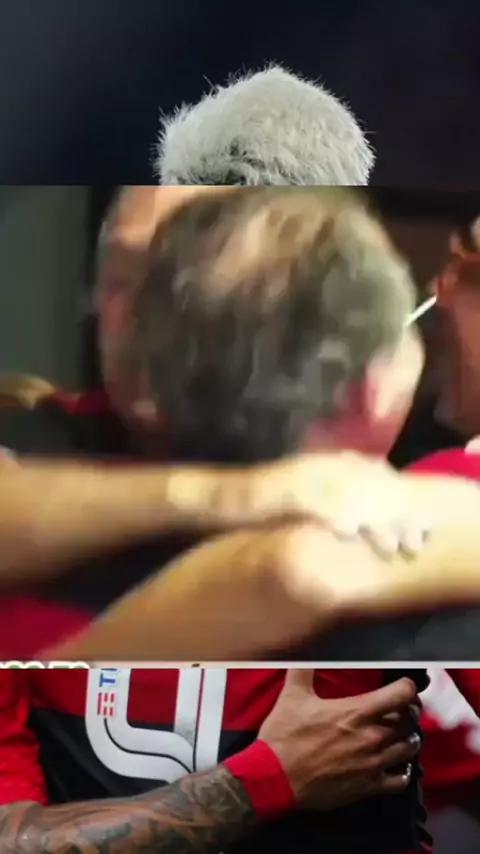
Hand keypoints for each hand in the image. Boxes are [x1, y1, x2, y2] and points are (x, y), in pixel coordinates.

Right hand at [254, 452, 430, 555]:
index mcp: (324, 465)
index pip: (374, 478)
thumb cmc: (259, 505)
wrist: (214, 497)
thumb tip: (363, 521)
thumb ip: (331, 504)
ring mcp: (297, 476)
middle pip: (367, 486)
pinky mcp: (277, 488)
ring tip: (391, 547)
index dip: (399, 501)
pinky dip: (332, 514)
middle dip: (394, 515)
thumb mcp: (302, 503)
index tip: (419, 528)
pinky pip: (311, 501)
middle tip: (413, 542)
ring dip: (372, 521)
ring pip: (346, 495)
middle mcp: (316, 466)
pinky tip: (349, 532)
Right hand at [259, 670, 420, 809]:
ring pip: (409, 748)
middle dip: (408, 710)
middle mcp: (371, 737)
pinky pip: (401, 779)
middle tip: (400, 707)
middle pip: (410, 720)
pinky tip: (397, 763)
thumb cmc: (284, 737)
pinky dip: (404, 770)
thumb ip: (303, 670)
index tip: (402, 685)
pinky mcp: (368, 787)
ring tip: (400, 733)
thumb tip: (304, 650)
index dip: (407, 686)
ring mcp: (372, 764)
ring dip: (408, 737)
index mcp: (356, 712)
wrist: (276, 778)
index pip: (401, 694)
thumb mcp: (292, 696)